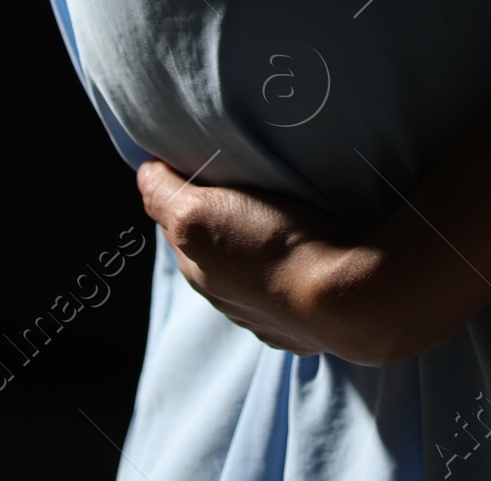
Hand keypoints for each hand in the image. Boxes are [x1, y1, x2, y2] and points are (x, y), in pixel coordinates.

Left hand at [135, 160, 462, 364]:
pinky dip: (285, 270)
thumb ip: (163, 194)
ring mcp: (264, 316)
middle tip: (243, 183)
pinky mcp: (302, 324)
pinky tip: (302, 253)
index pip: (179, 223)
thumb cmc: (274, 248)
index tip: (205, 166)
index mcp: (198, 268)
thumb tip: (145, 173)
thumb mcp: (199, 213)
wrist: (345, 299)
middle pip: (212, 248)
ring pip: (248, 270)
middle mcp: (224, 299)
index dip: (187, 192)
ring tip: (278, 215)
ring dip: (255, 245)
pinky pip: (284, 290)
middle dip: (220, 220)